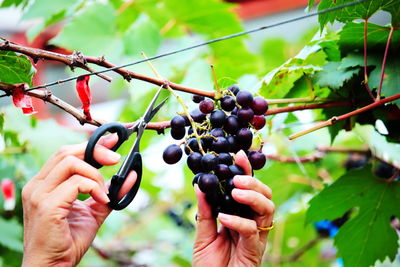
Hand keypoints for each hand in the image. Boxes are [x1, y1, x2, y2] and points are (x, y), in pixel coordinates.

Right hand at [21, 134, 136, 265]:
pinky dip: (94, 187)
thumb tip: (130, 176)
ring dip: (96, 174)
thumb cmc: (68, 241)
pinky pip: (76, 183)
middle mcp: (38, 185)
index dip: (91, 144)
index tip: (113, 141)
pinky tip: (101, 200)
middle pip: (67, 152)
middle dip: (96, 151)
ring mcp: (39, 194)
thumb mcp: (94, 212)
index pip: (66, 153)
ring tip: (103, 193)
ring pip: (71, 163)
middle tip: (116, 159)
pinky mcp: (46, 205)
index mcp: (45, 184)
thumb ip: (109, 193)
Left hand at [193, 150, 273, 266]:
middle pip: (266, 196)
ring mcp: (256, 238)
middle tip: (237, 177)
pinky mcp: (254, 251)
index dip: (246, 171)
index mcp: (242, 216)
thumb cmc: (209, 264)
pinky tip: (224, 217)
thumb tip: (199, 186)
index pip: (248, 190)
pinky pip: (252, 231)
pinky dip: (238, 221)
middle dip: (254, 182)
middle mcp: (253, 224)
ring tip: (236, 191)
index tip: (238, 154)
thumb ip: (204, 211)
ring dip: (253, 197)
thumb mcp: (203, 234)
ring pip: (267, 210)